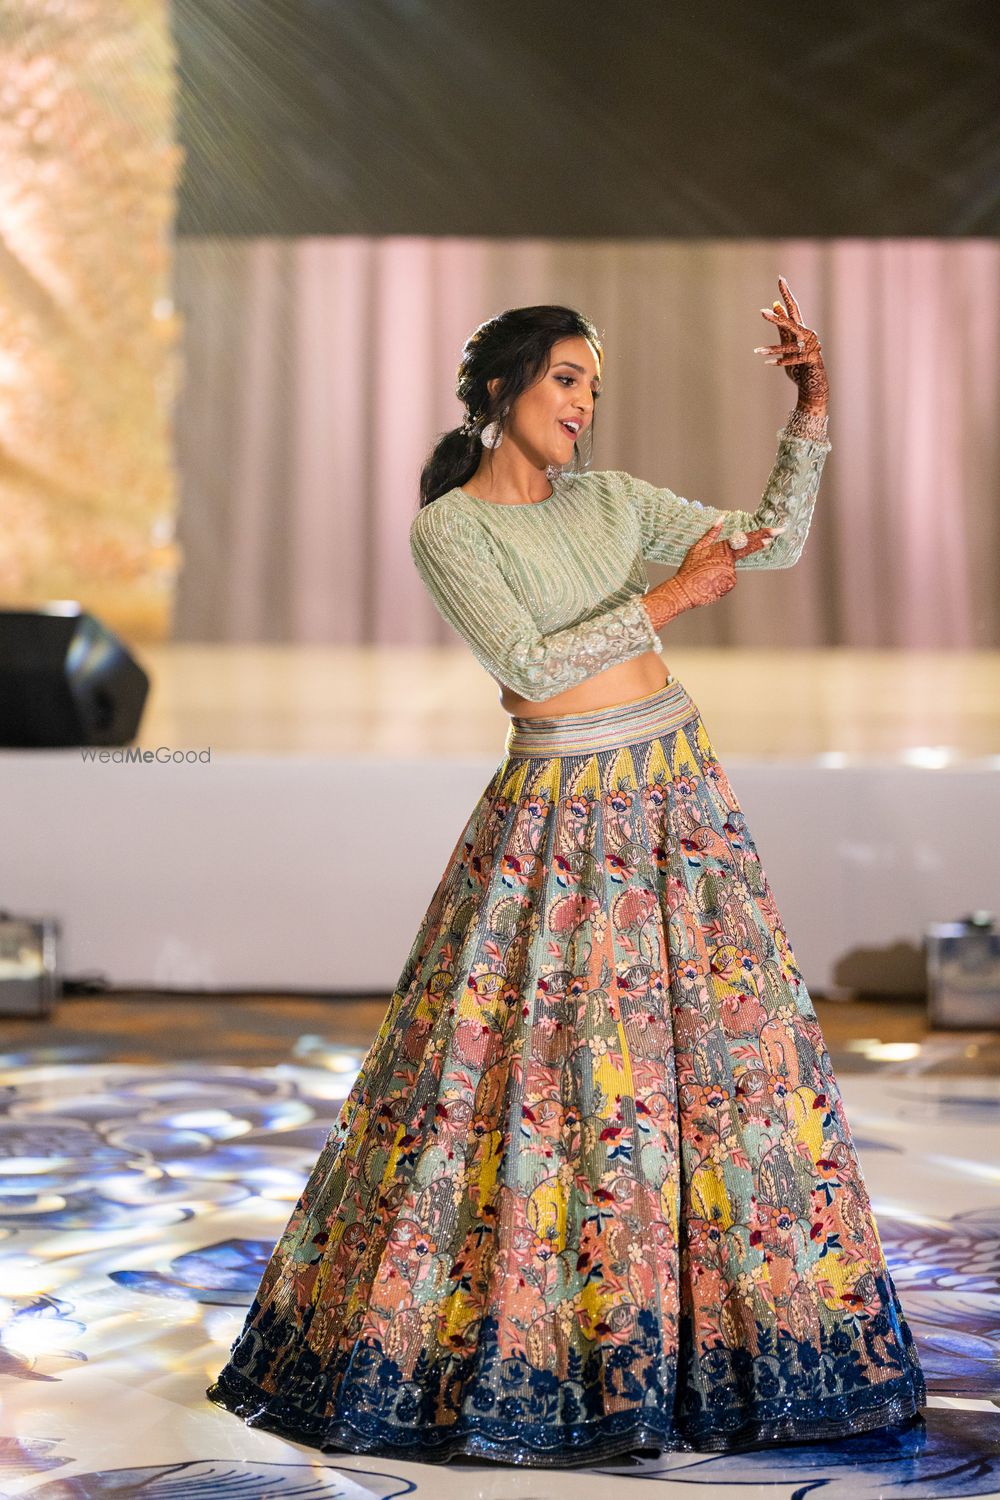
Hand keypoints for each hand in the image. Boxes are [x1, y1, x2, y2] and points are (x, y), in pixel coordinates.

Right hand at [641, 518, 783, 627]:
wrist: (685, 591)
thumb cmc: (689, 568)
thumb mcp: (697, 547)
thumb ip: (711, 533)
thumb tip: (720, 518)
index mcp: (724, 550)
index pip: (746, 540)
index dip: (762, 534)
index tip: (775, 531)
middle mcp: (731, 562)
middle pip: (748, 549)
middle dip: (764, 539)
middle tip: (780, 531)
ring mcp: (732, 574)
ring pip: (731, 568)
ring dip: (721, 569)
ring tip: (706, 574)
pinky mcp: (730, 585)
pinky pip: (728, 579)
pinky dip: (720, 578)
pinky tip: (709, 581)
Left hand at [753, 275, 828, 412]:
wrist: (813, 384)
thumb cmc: (799, 364)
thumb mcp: (787, 344)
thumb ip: (782, 327)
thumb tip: (774, 305)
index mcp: (800, 328)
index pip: (793, 307)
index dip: (786, 293)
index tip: (780, 279)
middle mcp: (807, 335)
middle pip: (791, 322)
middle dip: (776, 317)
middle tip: (761, 312)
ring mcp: (811, 347)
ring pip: (789, 345)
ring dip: (771, 350)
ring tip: (756, 351)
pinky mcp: (811, 359)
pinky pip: (792, 360)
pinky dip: (780, 362)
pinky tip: (768, 363)